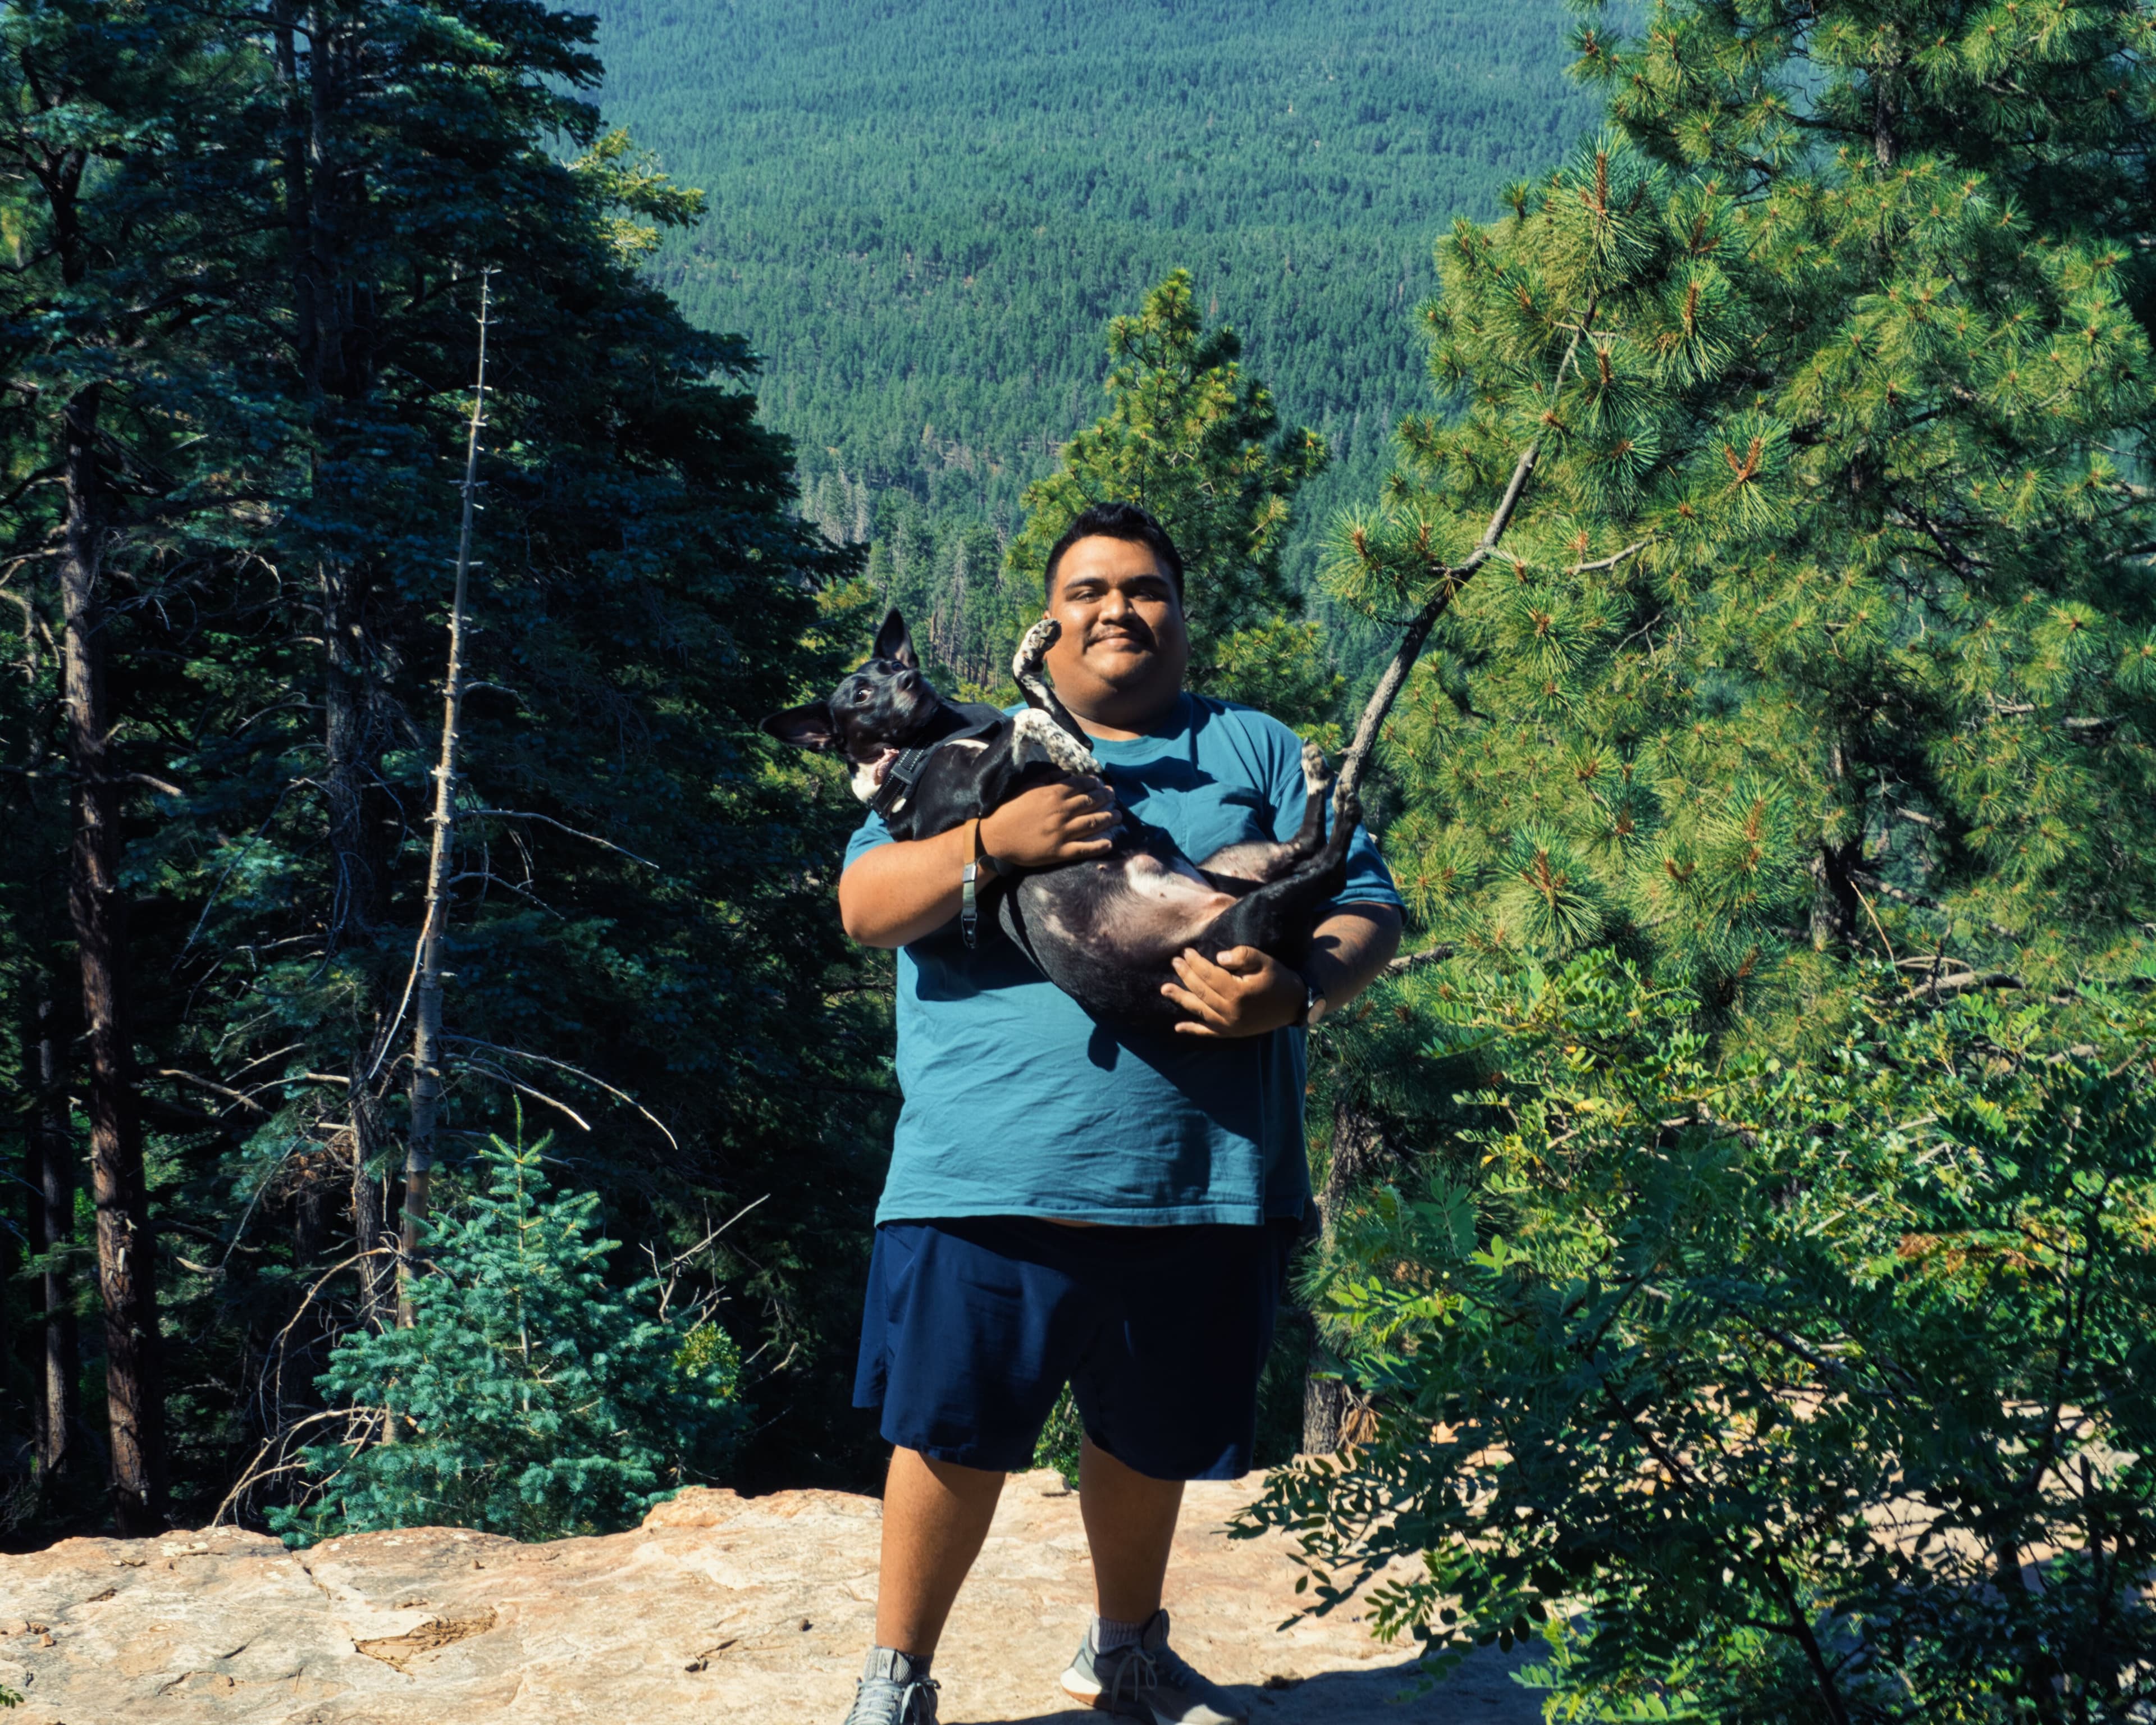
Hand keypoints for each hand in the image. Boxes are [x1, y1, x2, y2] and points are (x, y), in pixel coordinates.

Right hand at [979, 777, 1118, 868]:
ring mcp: (1063, 833)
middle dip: (1106, 798)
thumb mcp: (1027, 787)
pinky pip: (1085, 848)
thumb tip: (1066, 774)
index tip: (1101, 783)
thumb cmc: (1009, 810)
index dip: (1094, 784)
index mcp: (1054, 794)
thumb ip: (1048, 778)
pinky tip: (1109, 842)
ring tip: (1119, 816)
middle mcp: (1062, 812)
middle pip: (1091, 802)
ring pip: (1093, 823)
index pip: (1082, 786)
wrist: (995, 837)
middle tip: (1113, 796)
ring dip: (1109, 818)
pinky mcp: (1060, 851)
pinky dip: (1099, 845)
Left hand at [1163, 946, 1304, 1038]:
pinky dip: (1192, 1029)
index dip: (1195, 962)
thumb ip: (1242, 955)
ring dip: (1181, 998)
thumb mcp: (1264, 961)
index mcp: (1237, 992)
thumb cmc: (1279, 979)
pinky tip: (1178, 1027)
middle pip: (1200, 990)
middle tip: (1175, 962)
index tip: (1185, 952)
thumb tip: (1218, 958)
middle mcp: (1229, 1011)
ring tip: (1164, 989)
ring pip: (1199, 1010)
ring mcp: (1229, 1025)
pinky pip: (1207, 1031)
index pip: (1208, 975)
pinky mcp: (1231, 1032)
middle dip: (1185, 975)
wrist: (1294, 1004)